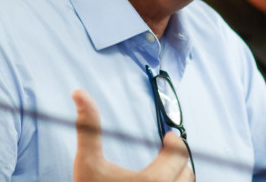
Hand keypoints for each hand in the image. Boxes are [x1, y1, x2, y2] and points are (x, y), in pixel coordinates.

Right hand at [72, 89, 193, 181]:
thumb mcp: (86, 162)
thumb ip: (88, 126)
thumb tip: (79, 91)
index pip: (180, 155)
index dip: (175, 142)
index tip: (168, 137)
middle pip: (187, 174)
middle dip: (179, 160)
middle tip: (168, 152)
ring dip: (179, 178)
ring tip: (166, 170)